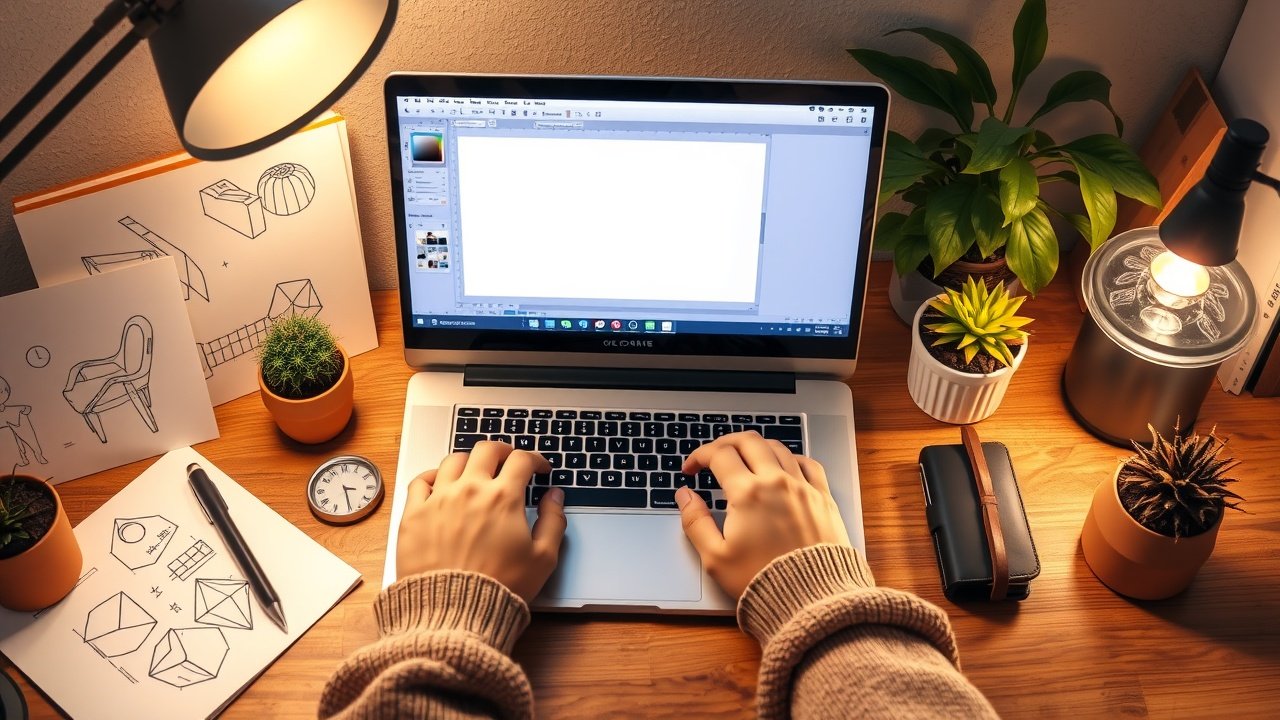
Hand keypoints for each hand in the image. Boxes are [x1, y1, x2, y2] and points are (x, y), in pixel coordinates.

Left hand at [396, 442, 566, 601]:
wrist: (455, 613)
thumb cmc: (500, 588)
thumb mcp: (543, 558)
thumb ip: (553, 520)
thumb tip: (554, 497)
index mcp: (504, 497)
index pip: (522, 460)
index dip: (535, 459)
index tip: (538, 469)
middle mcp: (470, 490)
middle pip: (487, 450)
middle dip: (503, 451)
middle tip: (508, 461)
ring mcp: (438, 499)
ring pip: (453, 460)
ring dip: (469, 461)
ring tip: (475, 471)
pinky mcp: (414, 515)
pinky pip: (421, 481)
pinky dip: (433, 476)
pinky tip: (441, 483)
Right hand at [676, 432, 850, 597]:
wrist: (811, 599)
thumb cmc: (762, 582)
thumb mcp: (715, 557)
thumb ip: (695, 521)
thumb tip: (685, 496)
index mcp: (747, 493)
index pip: (718, 455)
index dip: (699, 456)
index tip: (691, 469)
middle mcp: (776, 482)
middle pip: (747, 441)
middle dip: (725, 443)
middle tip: (713, 455)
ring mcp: (802, 487)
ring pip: (777, 447)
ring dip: (755, 447)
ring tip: (743, 458)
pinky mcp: (822, 497)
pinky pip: (807, 463)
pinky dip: (789, 458)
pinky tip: (782, 466)